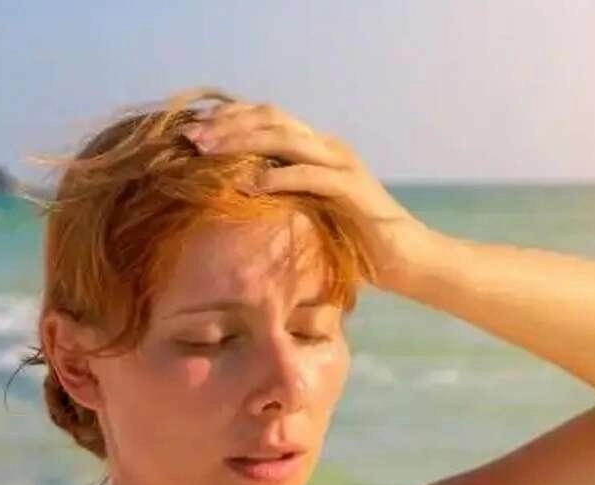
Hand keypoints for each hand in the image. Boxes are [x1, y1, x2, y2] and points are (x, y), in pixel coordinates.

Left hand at [180, 101, 430, 289]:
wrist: (404, 258)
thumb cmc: (352, 243)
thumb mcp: (306, 213)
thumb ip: (279, 197)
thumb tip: (233, 199)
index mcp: (316, 148)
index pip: (267, 117)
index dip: (229, 118)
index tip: (191, 130)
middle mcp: (328, 148)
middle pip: (271, 118)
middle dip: (227, 125)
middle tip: (190, 138)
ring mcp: (342, 165)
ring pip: (287, 137)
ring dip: (243, 141)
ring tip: (208, 153)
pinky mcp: (352, 189)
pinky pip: (309, 175)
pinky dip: (277, 176)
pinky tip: (249, 185)